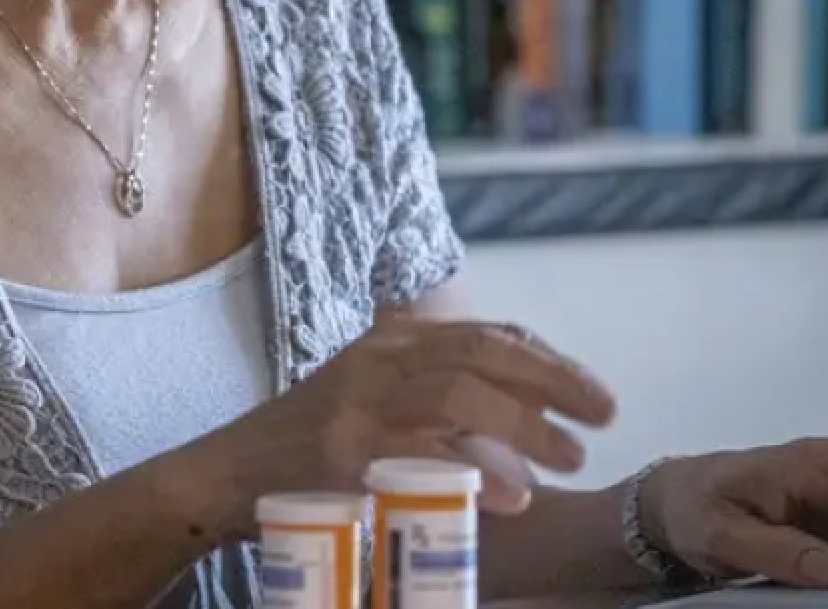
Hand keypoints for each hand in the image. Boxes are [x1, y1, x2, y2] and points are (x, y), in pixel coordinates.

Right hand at [205, 316, 616, 528]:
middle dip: (554, 379)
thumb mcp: (371, 403)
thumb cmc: (304, 448)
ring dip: (527, 423)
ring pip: (461, 391)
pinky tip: (514, 493)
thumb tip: (511, 429)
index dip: (547, 359)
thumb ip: (429, 403)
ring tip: (572, 456)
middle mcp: (380, 358)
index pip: (486, 334)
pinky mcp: (342, 446)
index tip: (591, 392)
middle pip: (484, 350)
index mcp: (393, 343)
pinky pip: (422, 447)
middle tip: (605, 413)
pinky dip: (476, 467)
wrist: (223, 476)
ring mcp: (359, 398)